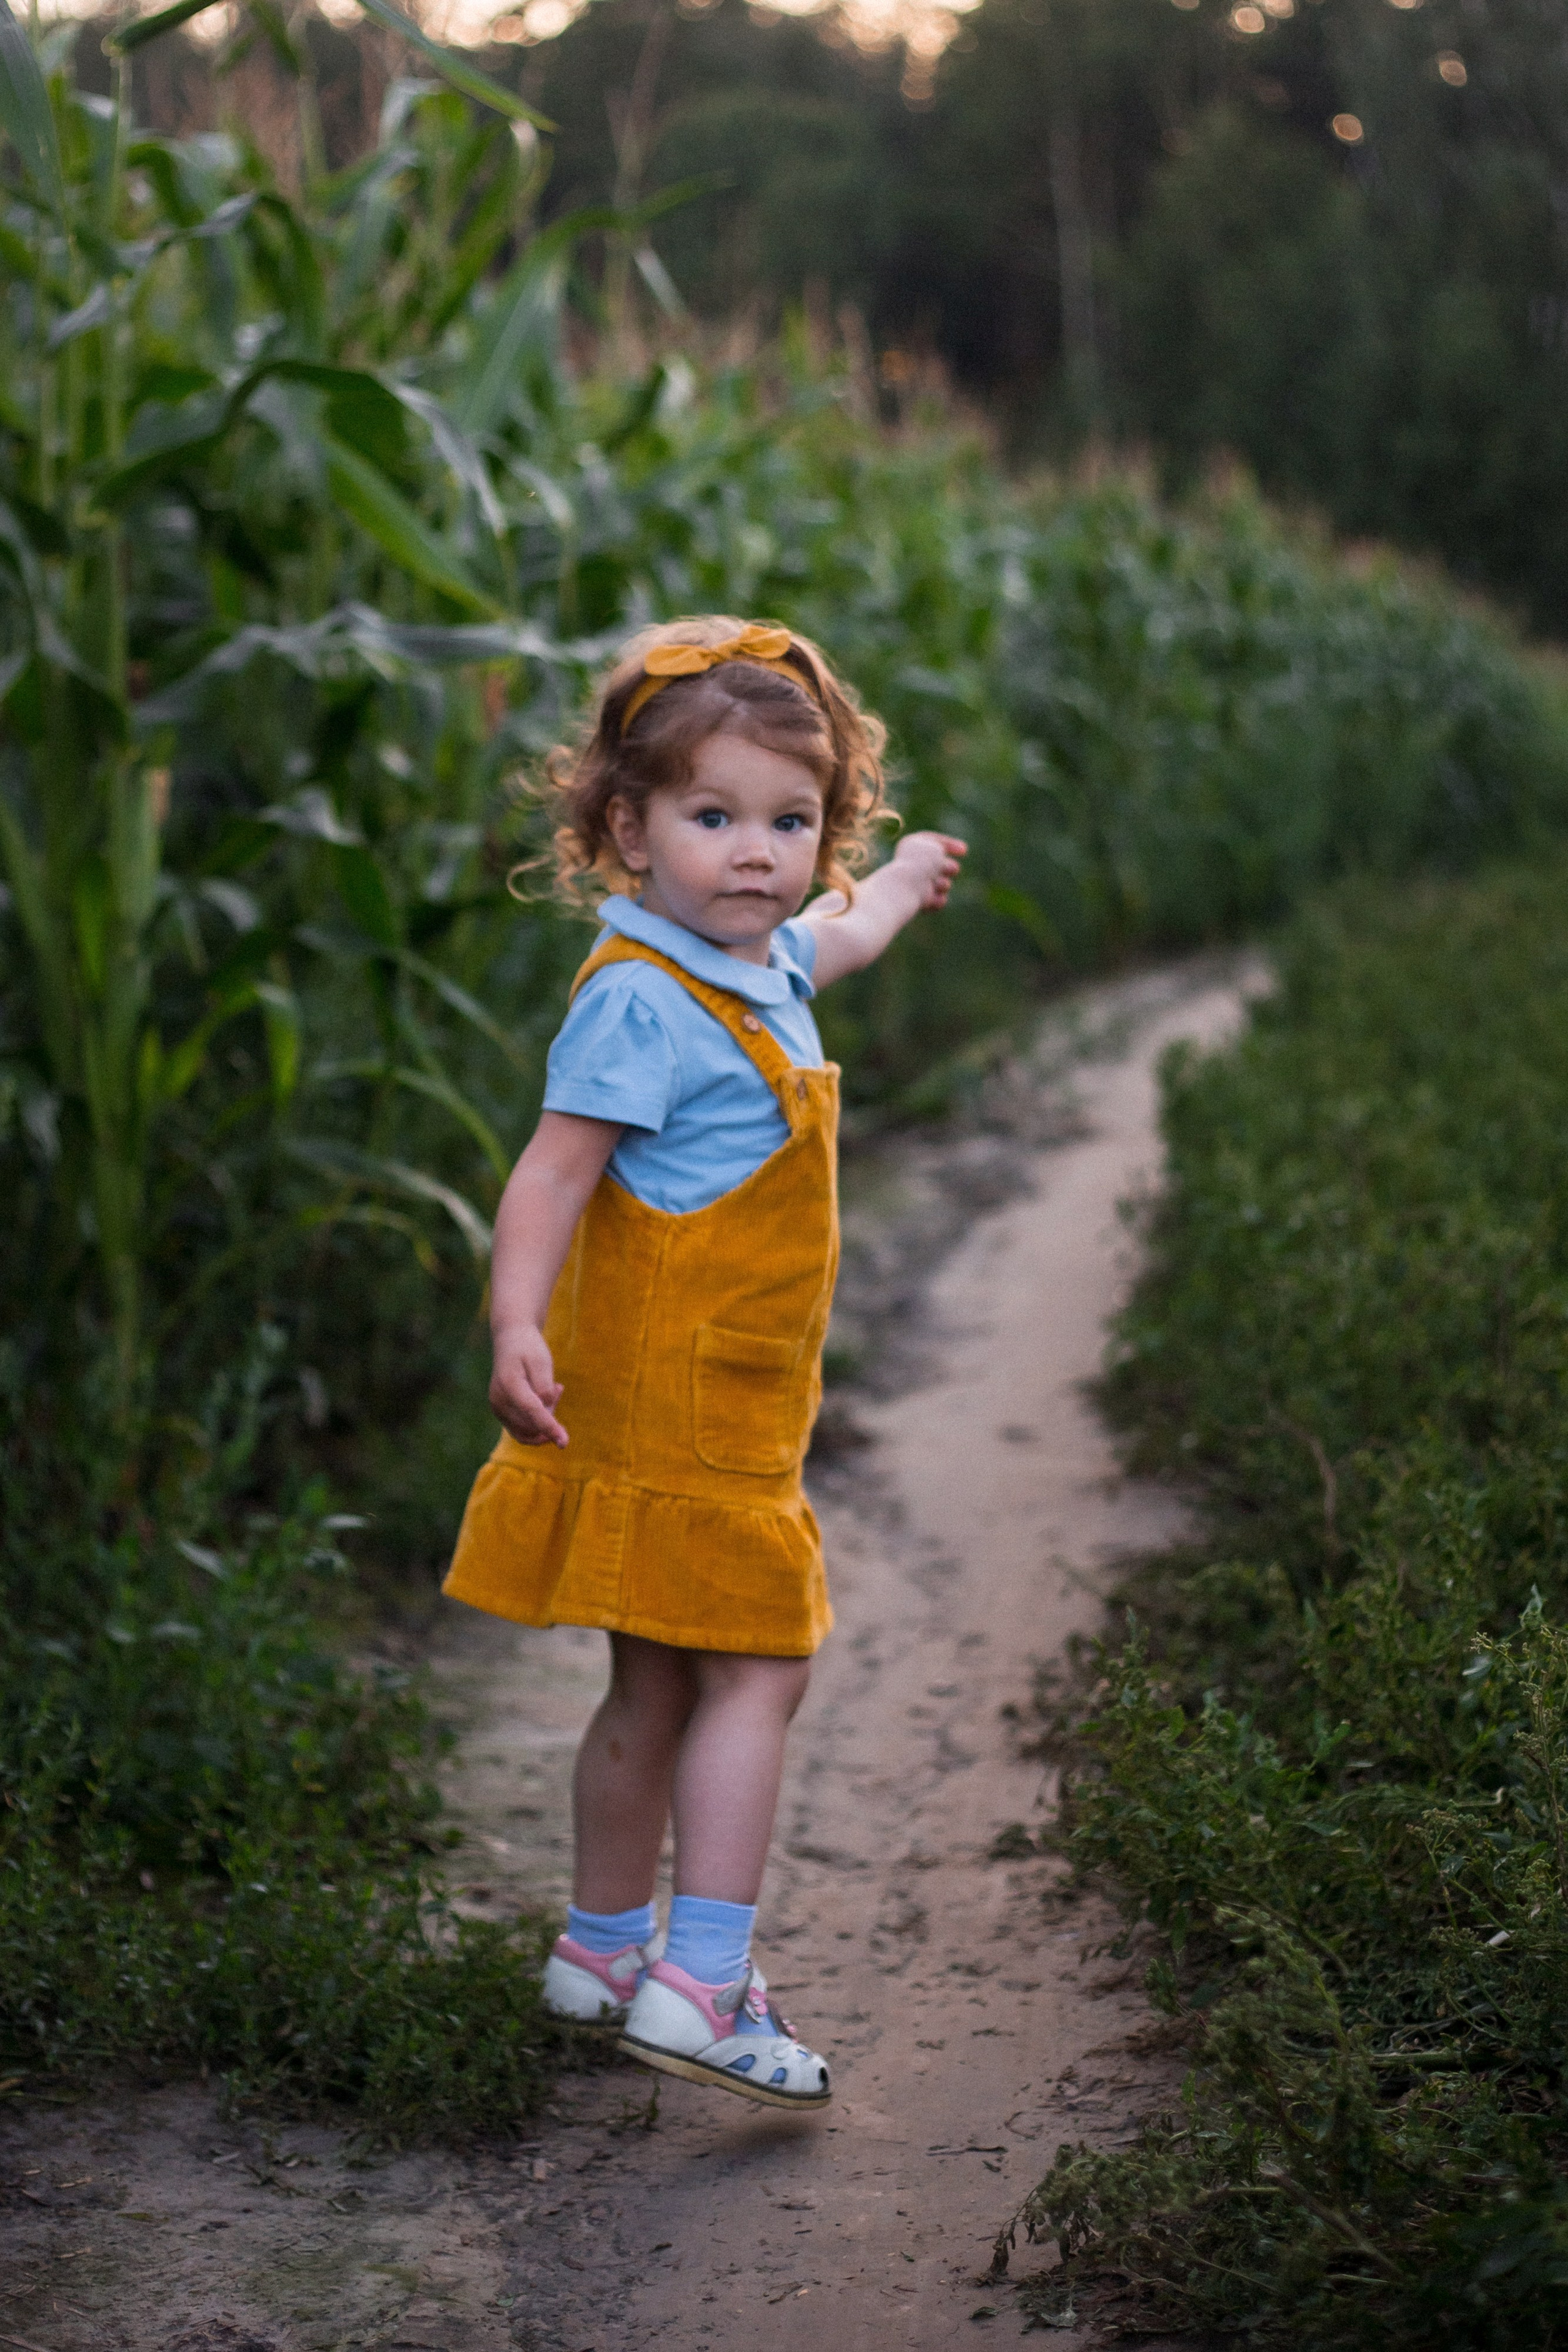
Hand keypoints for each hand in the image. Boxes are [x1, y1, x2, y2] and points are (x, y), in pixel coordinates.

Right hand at [489, 1325, 567, 1446]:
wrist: (511, 1340)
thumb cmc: (529, 1348)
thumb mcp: (542, 1360)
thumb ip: (544, 1386)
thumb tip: (545, 1410)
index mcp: (510, 1384)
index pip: (531, 1411)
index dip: (549, 1427)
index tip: (564, 1443)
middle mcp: (499, 1401)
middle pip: (532, 1422)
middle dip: (551, 1412)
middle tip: (556, 1387)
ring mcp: (497, 1409)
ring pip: (528, 1430)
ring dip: (546, 1416)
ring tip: (552, 1389)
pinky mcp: (501, 1413)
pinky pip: (523, 1428)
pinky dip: (538, 1420)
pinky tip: (546, 1399)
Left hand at [891, 830, 966, 910]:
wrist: (907, 885)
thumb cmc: (920, 863)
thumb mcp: (936, 849)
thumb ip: (942, 851)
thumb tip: (943, 866)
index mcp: (911, 845)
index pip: (934, 841)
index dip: (951, 845)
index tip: (964, 851)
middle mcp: (911, 863)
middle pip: (939, 864)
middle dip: (948, 867)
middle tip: (953, 869)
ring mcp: (915, 882)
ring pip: (942, 884)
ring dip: (943, 884)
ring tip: (938, 885)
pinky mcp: (918, 900)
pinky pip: (938, 900)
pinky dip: (938, 899)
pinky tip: (933, 898)